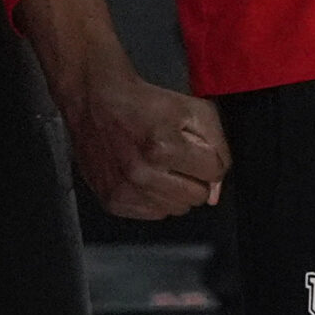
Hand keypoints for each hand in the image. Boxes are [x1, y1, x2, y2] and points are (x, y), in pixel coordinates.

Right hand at [14, 0, 229, 219]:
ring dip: (176, 190)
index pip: (214, 173)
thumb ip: (217, 144)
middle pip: (197, 197)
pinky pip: (153, 214)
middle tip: (178, 157)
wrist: (96, 100)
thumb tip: (216, 188)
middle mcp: (141, 173)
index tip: (197, 150)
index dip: (210, 159)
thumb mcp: (192, 108)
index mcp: (163, 147)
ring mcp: (124, 190)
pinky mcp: (112, 201)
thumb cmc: (144, 102)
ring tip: (160, 165)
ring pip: (176, 209)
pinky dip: (155, 199)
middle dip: (195, 177)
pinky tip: (146, 175)